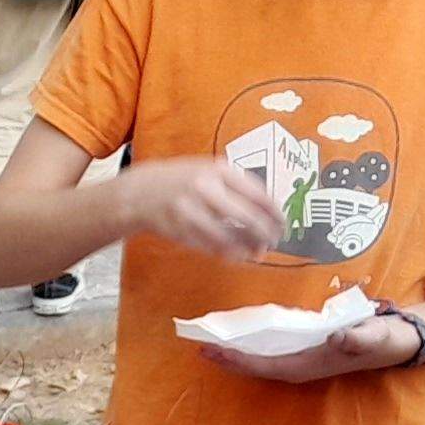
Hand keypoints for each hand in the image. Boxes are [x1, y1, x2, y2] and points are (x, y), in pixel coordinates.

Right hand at [116, 156, 281, 259]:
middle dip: (266, 233)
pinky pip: (213, 246)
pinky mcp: (182, 230)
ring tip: (258, 251)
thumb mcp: (209, 170)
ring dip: (248, 247)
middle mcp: (206, 188)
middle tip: (274, 241)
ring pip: (231, 236)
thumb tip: (267, 212)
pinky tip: (238, 255)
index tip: (283, 223)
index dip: (275, 213)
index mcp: (218, 170)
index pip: (257, 193)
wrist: (140, 192)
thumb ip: (236, 186)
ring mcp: (192, 210)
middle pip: (248, 217)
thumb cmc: (182, 181)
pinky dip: (229, 253)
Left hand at [204, 315, 419, 384]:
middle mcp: (300, 365)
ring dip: (236, 351)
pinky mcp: (305, 347)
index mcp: (309, 365)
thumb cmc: (385, 338)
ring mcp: (302, 357)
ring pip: (261, 357)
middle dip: (228, 358)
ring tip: (210, 340)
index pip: (265, 365)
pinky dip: (252, 341)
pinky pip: (271, 348)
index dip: (238, 360)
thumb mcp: (376, 335)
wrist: (399, 339)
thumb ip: (358, 337)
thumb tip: (337, 338)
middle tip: (198, 346)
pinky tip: (238, 333)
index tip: (213, 351)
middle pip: (256, 365)